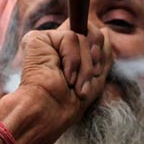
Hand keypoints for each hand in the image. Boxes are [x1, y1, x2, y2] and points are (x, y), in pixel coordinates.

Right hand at [0, 21, 111, 143]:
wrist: (47, 112)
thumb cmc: (68, 104)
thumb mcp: (94, 80)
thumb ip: (102, 56)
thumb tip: (106, 31)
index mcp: (68, 55)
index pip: (92, 38)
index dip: (100, 51)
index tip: (97, 71)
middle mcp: (57, 45)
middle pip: (89, 32)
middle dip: (93, 58)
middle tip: (85, 78)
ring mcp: (47, 42)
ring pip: (82, 37)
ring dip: (83, 65)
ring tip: (72, 82)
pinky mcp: (37, 38)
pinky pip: (70, 37)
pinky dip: (73, 59)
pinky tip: (64, 74)